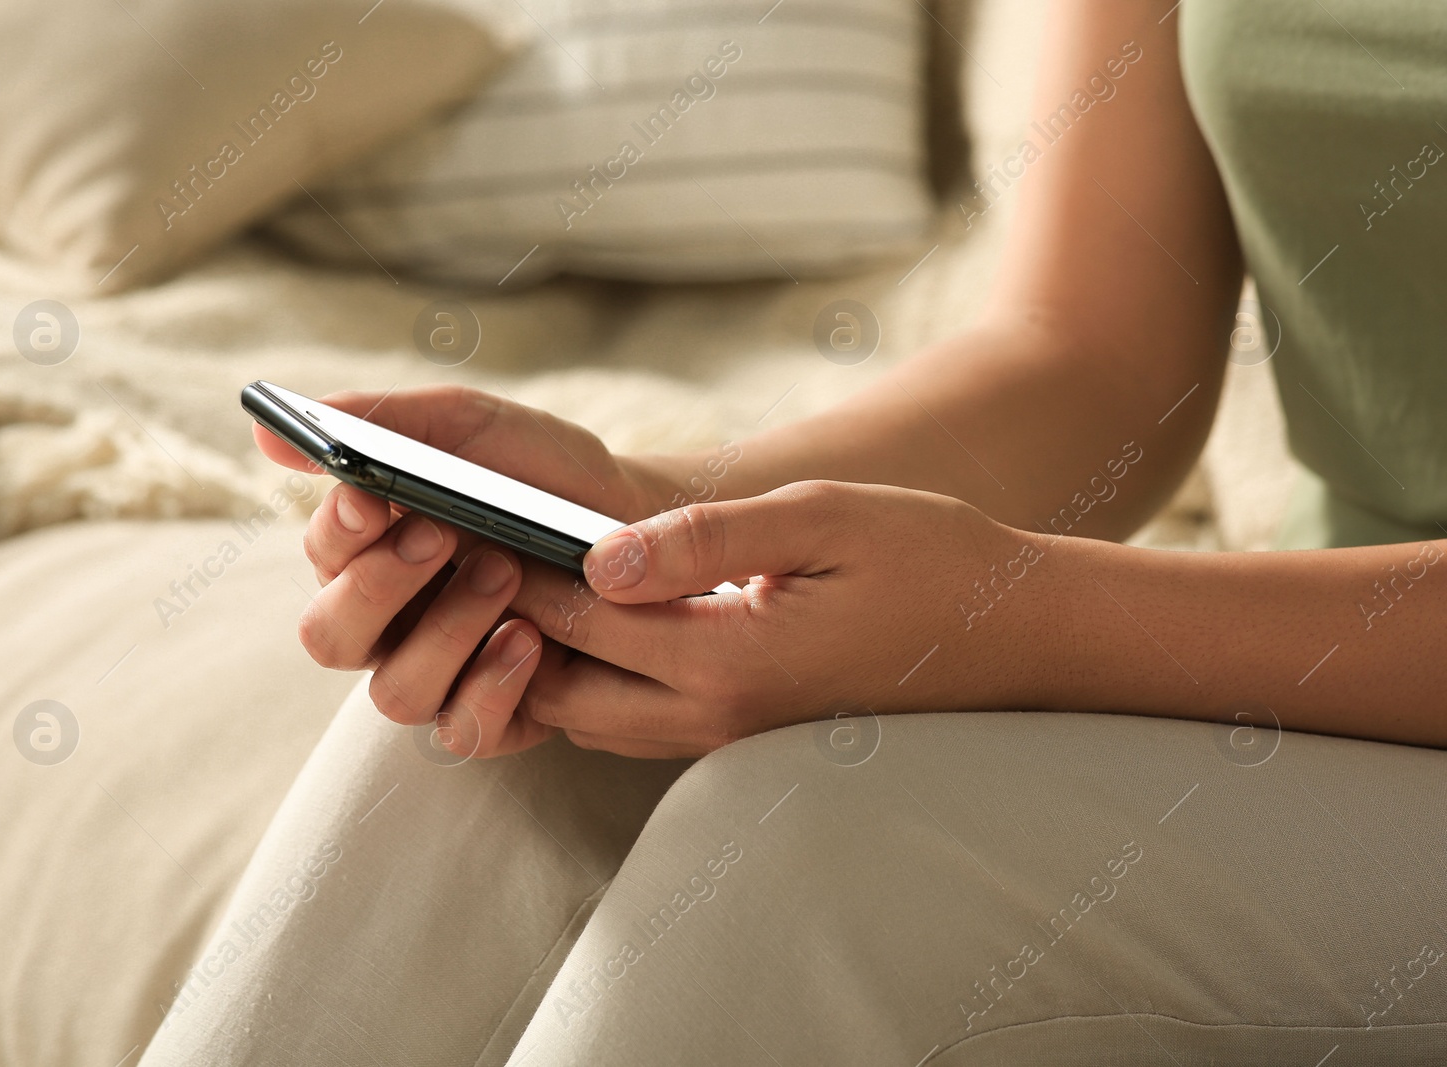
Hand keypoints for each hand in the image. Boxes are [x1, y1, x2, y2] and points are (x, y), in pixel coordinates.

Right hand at [254, 385, 702, 754]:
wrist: (644, 526)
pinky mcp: (494, 717)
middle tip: (439, 535)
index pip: (320, 556)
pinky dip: (489, 688)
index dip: (335, 531)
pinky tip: (528, 639)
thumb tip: (266, 438)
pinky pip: (462, 730)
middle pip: (330, 636)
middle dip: (377, 587)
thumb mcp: (471, 430)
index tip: (370, 499)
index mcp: (370, 554)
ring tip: (505, 574)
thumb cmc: (545, 477)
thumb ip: (379, 425)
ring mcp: (440, 676)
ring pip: (395, 691)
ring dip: (444, 632)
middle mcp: (391, 624)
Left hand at [446, 480, 1060, 757]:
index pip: (573, 619)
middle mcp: (711, 717)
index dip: (510, 562)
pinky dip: (587, 675)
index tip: (465, 509)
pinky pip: (628, 721)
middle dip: (506, 619)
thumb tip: (597, 556)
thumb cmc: (926, 557)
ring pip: (583, 715)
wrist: (1011, 634)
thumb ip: (705, 538)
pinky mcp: (735, 734)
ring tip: (518, 569)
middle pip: (556, 685)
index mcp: (726, 661)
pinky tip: (589, 612)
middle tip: (475, 542)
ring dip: (542, 652)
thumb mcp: (821, 518)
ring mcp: (722, 737)